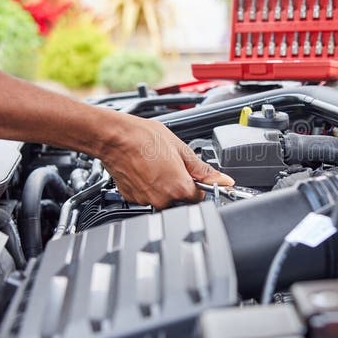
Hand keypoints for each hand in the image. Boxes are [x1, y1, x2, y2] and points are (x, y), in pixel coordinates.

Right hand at [99, 113, 232, 207]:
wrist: (114, 137)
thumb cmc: (143, 138)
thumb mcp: (180, 149)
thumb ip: (203, 169)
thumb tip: (222, 180)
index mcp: (179, 188)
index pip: (199, 197)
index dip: (198, 184)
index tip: (193, 175)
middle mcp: (162, 199)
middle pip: (181, 199)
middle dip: (181, 185)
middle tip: (172, 165)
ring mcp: (145, 200)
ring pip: (164, 199)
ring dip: (164, 185)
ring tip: (157, 165)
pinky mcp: (132, 198)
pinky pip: (148, 196)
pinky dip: (149, 186)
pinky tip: (146, 170)